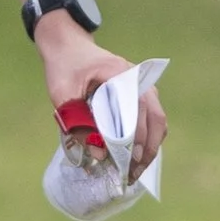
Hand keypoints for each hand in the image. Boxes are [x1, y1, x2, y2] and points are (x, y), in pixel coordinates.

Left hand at [33, 14, 164, 180]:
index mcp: (121, 74)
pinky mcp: (140, 95)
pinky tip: (135, 158)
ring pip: (157, 121)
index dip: (136, 135)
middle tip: (133, 174)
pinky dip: (147, 139)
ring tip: (135, 171)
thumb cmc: (64, 68)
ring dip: (150, 147)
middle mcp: (139, 79)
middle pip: (155, 117)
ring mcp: (143, 87)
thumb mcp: (61, 94)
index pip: (137, 108)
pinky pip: (151, 119)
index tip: (131, 158)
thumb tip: (99, 154)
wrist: (68, 46)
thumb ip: (77, 122)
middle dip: (147, 149)